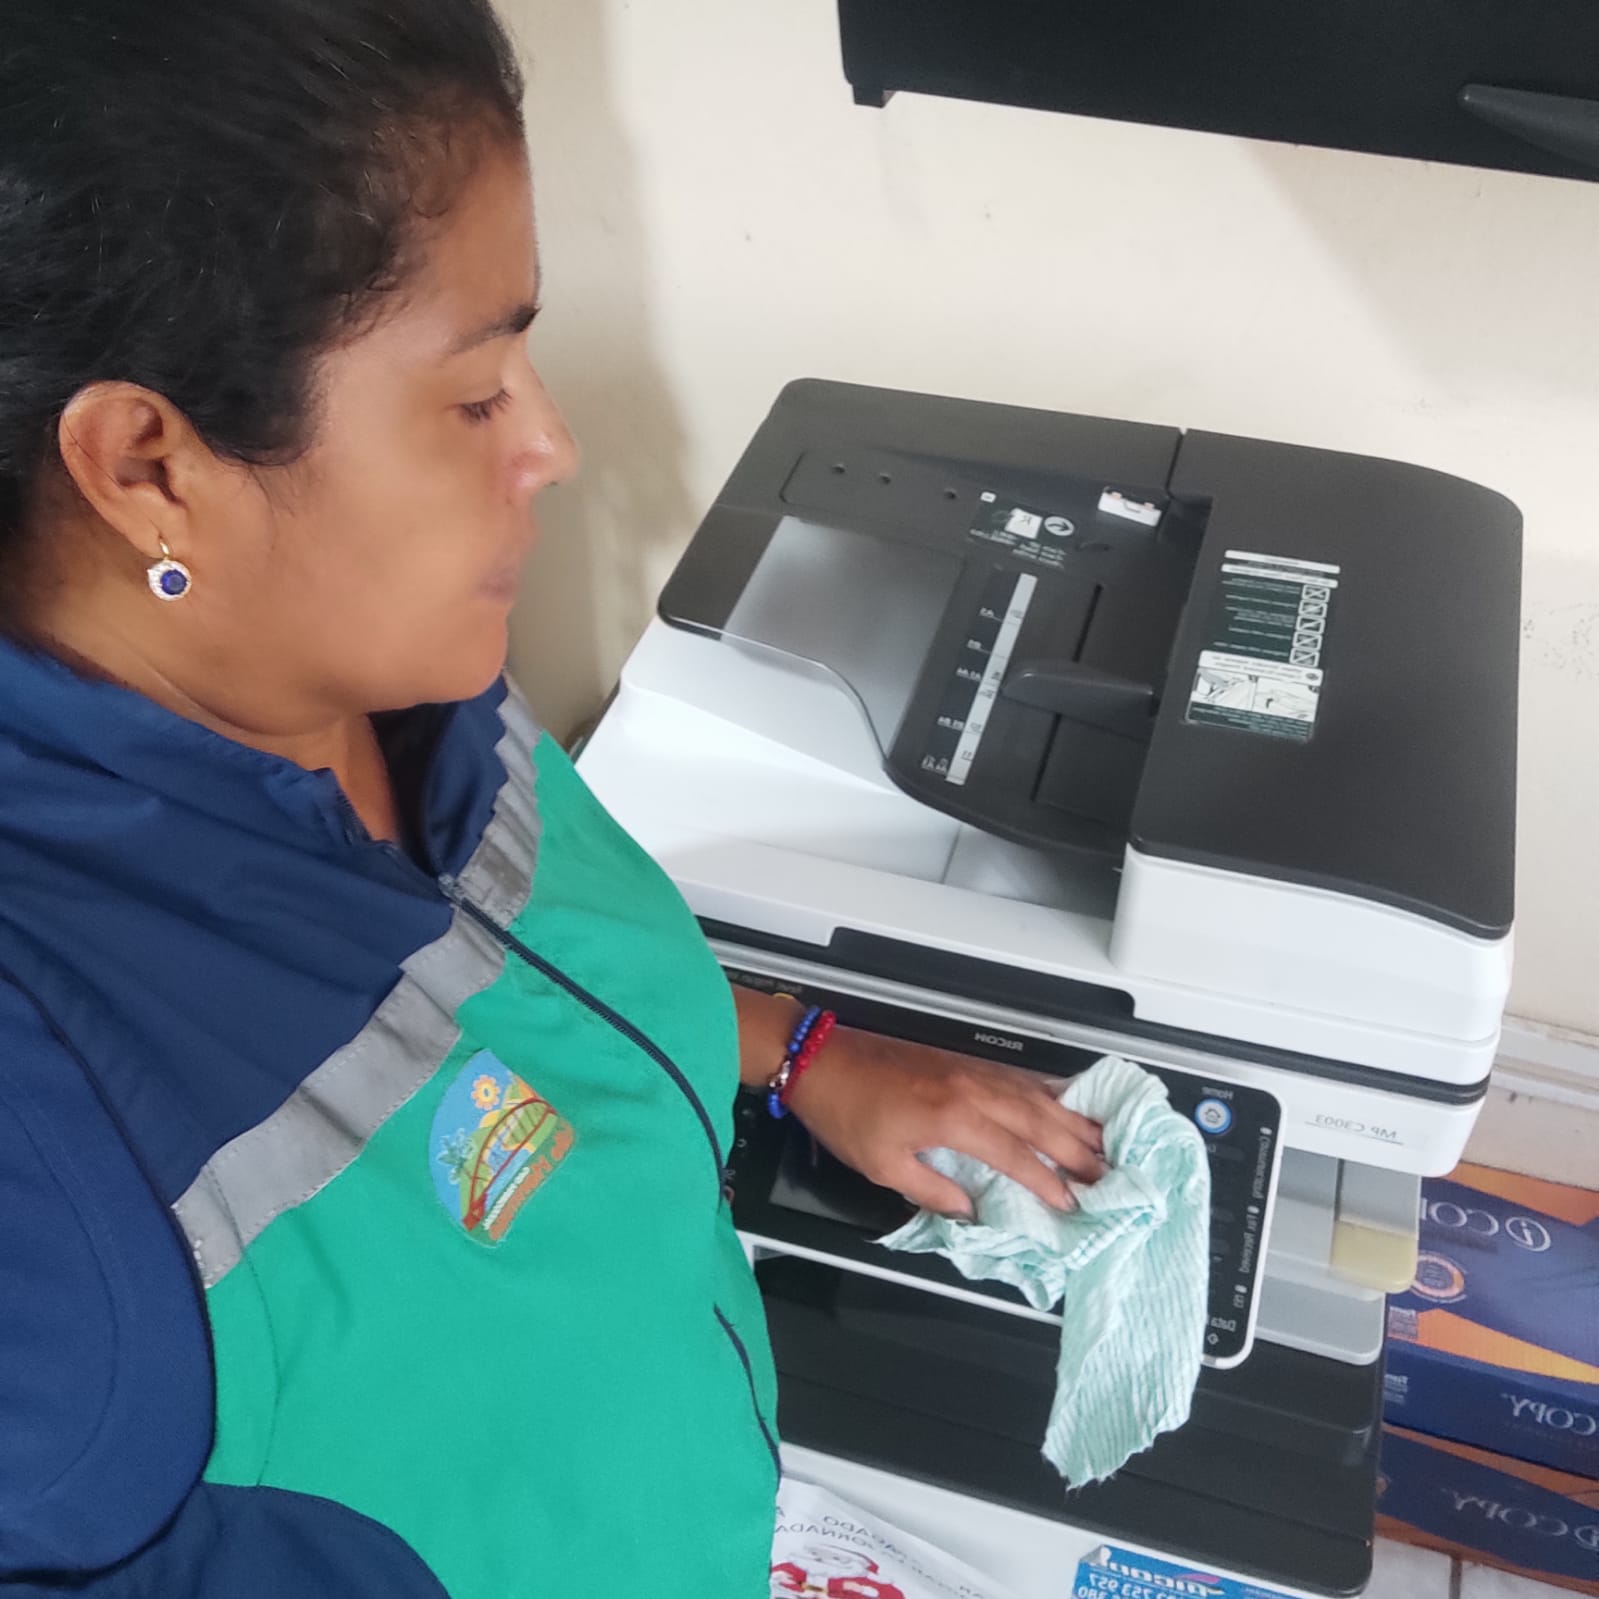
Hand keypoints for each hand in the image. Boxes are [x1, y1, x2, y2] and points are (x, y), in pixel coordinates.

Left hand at [784, 1028, 1104, 1216]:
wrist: (820, 1058)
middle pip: (1038, 1119)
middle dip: (1076, 1148)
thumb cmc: (845, 1114)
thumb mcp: (882, 1167)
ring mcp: (969, 1068)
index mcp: (953, 1116)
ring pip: (1033, 1093)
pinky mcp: (961, 1060)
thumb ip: (933, 1192)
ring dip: (1071, 1117)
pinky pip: (1016, 1076)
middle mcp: (971, 1087)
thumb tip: (971, 1210)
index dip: (1047, 1181)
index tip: (1072, 1202)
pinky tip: (1062, 1099)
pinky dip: (1046, 1089)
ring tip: (1102, 1139)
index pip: (1015, 1154)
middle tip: (1109, 1173)